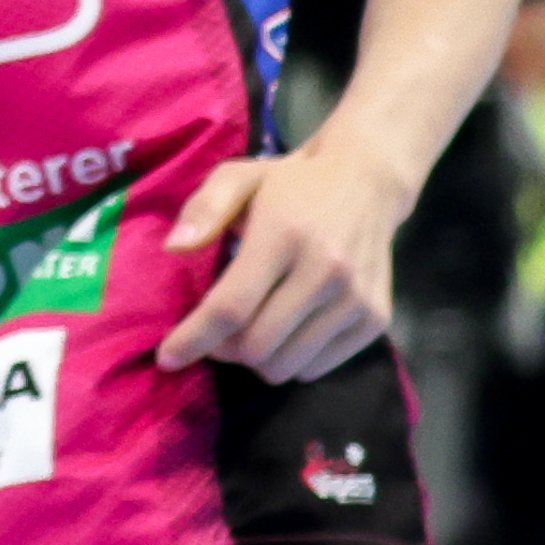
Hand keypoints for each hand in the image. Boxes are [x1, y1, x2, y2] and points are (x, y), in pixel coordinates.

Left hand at [156, 139, 405, 384]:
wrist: (365, 183)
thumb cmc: (290, 184)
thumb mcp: (237, 177)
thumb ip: (204, 210)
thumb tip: (173, 248)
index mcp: (284, 234)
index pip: (232, 305)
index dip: (196, 338)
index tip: (168, 358)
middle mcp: (326, 271)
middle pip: (258, 345)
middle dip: (223, 349)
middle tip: (215, 330)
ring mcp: (356, 299)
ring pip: (289, 365)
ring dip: (257, 359)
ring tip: (249, 328)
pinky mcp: (376, 319)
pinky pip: (319, 367)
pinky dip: (292, 360)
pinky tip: (285, 329)